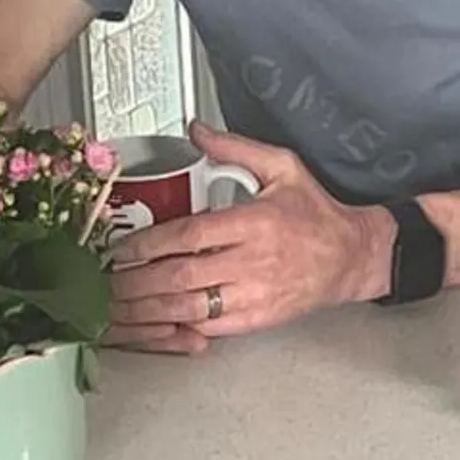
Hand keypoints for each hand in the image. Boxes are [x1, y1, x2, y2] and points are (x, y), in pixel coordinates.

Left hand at [102, 121, 390, 353]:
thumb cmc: (316, 214)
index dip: (147, 244)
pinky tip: (153, 324)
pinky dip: (174, 328)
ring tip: (118, 306)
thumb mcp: (283, 168)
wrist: (353, 257)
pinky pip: (206, 328)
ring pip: (186, 308)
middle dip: (134, 282)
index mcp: (255, 222)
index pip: (188, 236)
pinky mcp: (256, 319)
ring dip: (146, 310)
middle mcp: (252, 261)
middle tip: (107, 281)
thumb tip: (198, 131)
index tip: (122, 249)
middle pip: (178, 277)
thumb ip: (236, 149)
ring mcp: (254, 295)